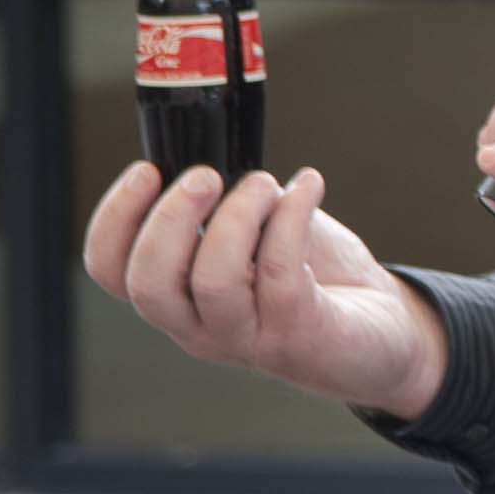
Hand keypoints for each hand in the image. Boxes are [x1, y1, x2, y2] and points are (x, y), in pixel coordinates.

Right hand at [85, 161, 450, 417]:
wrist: (384, 328)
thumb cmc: (311, 272)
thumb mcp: (254, 232)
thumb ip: (219, 206)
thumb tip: (207, 156)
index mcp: (175, 295)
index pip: (110, 271)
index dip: (114, 219)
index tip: (147, 170)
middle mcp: (197, 326)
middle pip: (148, 283)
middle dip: (169, 219)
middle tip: (205, 176)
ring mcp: (245, 338)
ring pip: (213, 282)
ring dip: (237, 217)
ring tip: (265, 183)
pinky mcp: (297, 336)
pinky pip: (282, 273)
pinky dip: (292, 217)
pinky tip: (309, 185)